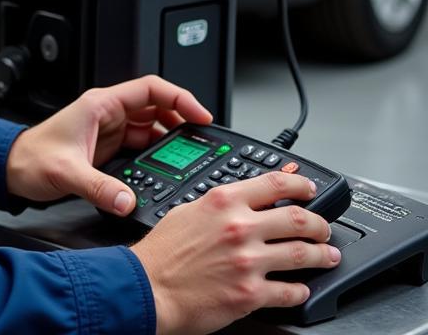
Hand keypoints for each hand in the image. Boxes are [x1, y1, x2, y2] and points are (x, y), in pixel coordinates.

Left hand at [5, 74, 211, 213]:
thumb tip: (126, 201)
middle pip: (156, 107)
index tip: (200, 114)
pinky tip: (165, 168)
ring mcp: (109, 130)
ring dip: (170, 140)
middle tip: (202, 139)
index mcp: (100, 105)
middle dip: (180, 120)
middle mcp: (107, 114)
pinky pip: (140, 145)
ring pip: (150, 127)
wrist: (12, 169)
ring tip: (190, 155)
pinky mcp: (108, 148)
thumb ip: (98, 187)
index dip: (179, 98)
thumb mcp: (66, 172)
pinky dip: (156, 155)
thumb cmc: (31, 158)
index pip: (150, 90)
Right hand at [130, 170, 340, 333]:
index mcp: (224, 202)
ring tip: (328, 256)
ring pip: (303, 254)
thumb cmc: (163, 252)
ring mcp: (248, 261)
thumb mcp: (188, 211)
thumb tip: (242, 200)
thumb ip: (219, 204)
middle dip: (319, 224)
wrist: (150, 286)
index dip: (300, 184)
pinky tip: (303, 288)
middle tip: (324, 228)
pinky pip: (290, 292)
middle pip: (298, 219)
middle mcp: (240, 228)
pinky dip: (302, 290)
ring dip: (322, 255)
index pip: (275, 184)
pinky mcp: (251, 294)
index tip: (309, 189)